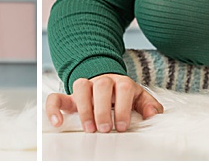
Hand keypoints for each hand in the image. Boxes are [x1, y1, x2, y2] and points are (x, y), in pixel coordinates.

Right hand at [45, 73, 162, 132]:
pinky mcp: (69, 97)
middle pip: (101, 86)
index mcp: (121, 82)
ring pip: (80, 86)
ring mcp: (85, 87)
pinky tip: (57, 122)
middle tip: (105, 129)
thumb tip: (154, 114)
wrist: (106, 82)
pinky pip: (57, 97)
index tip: (122, 126)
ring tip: (88, 128)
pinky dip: (54, 108)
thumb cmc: (123, 96)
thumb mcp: (138, 98)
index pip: (123, 88)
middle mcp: (102, 81)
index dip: (123, 107)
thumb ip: (148, 105)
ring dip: (84, 108)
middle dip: (102, 109)